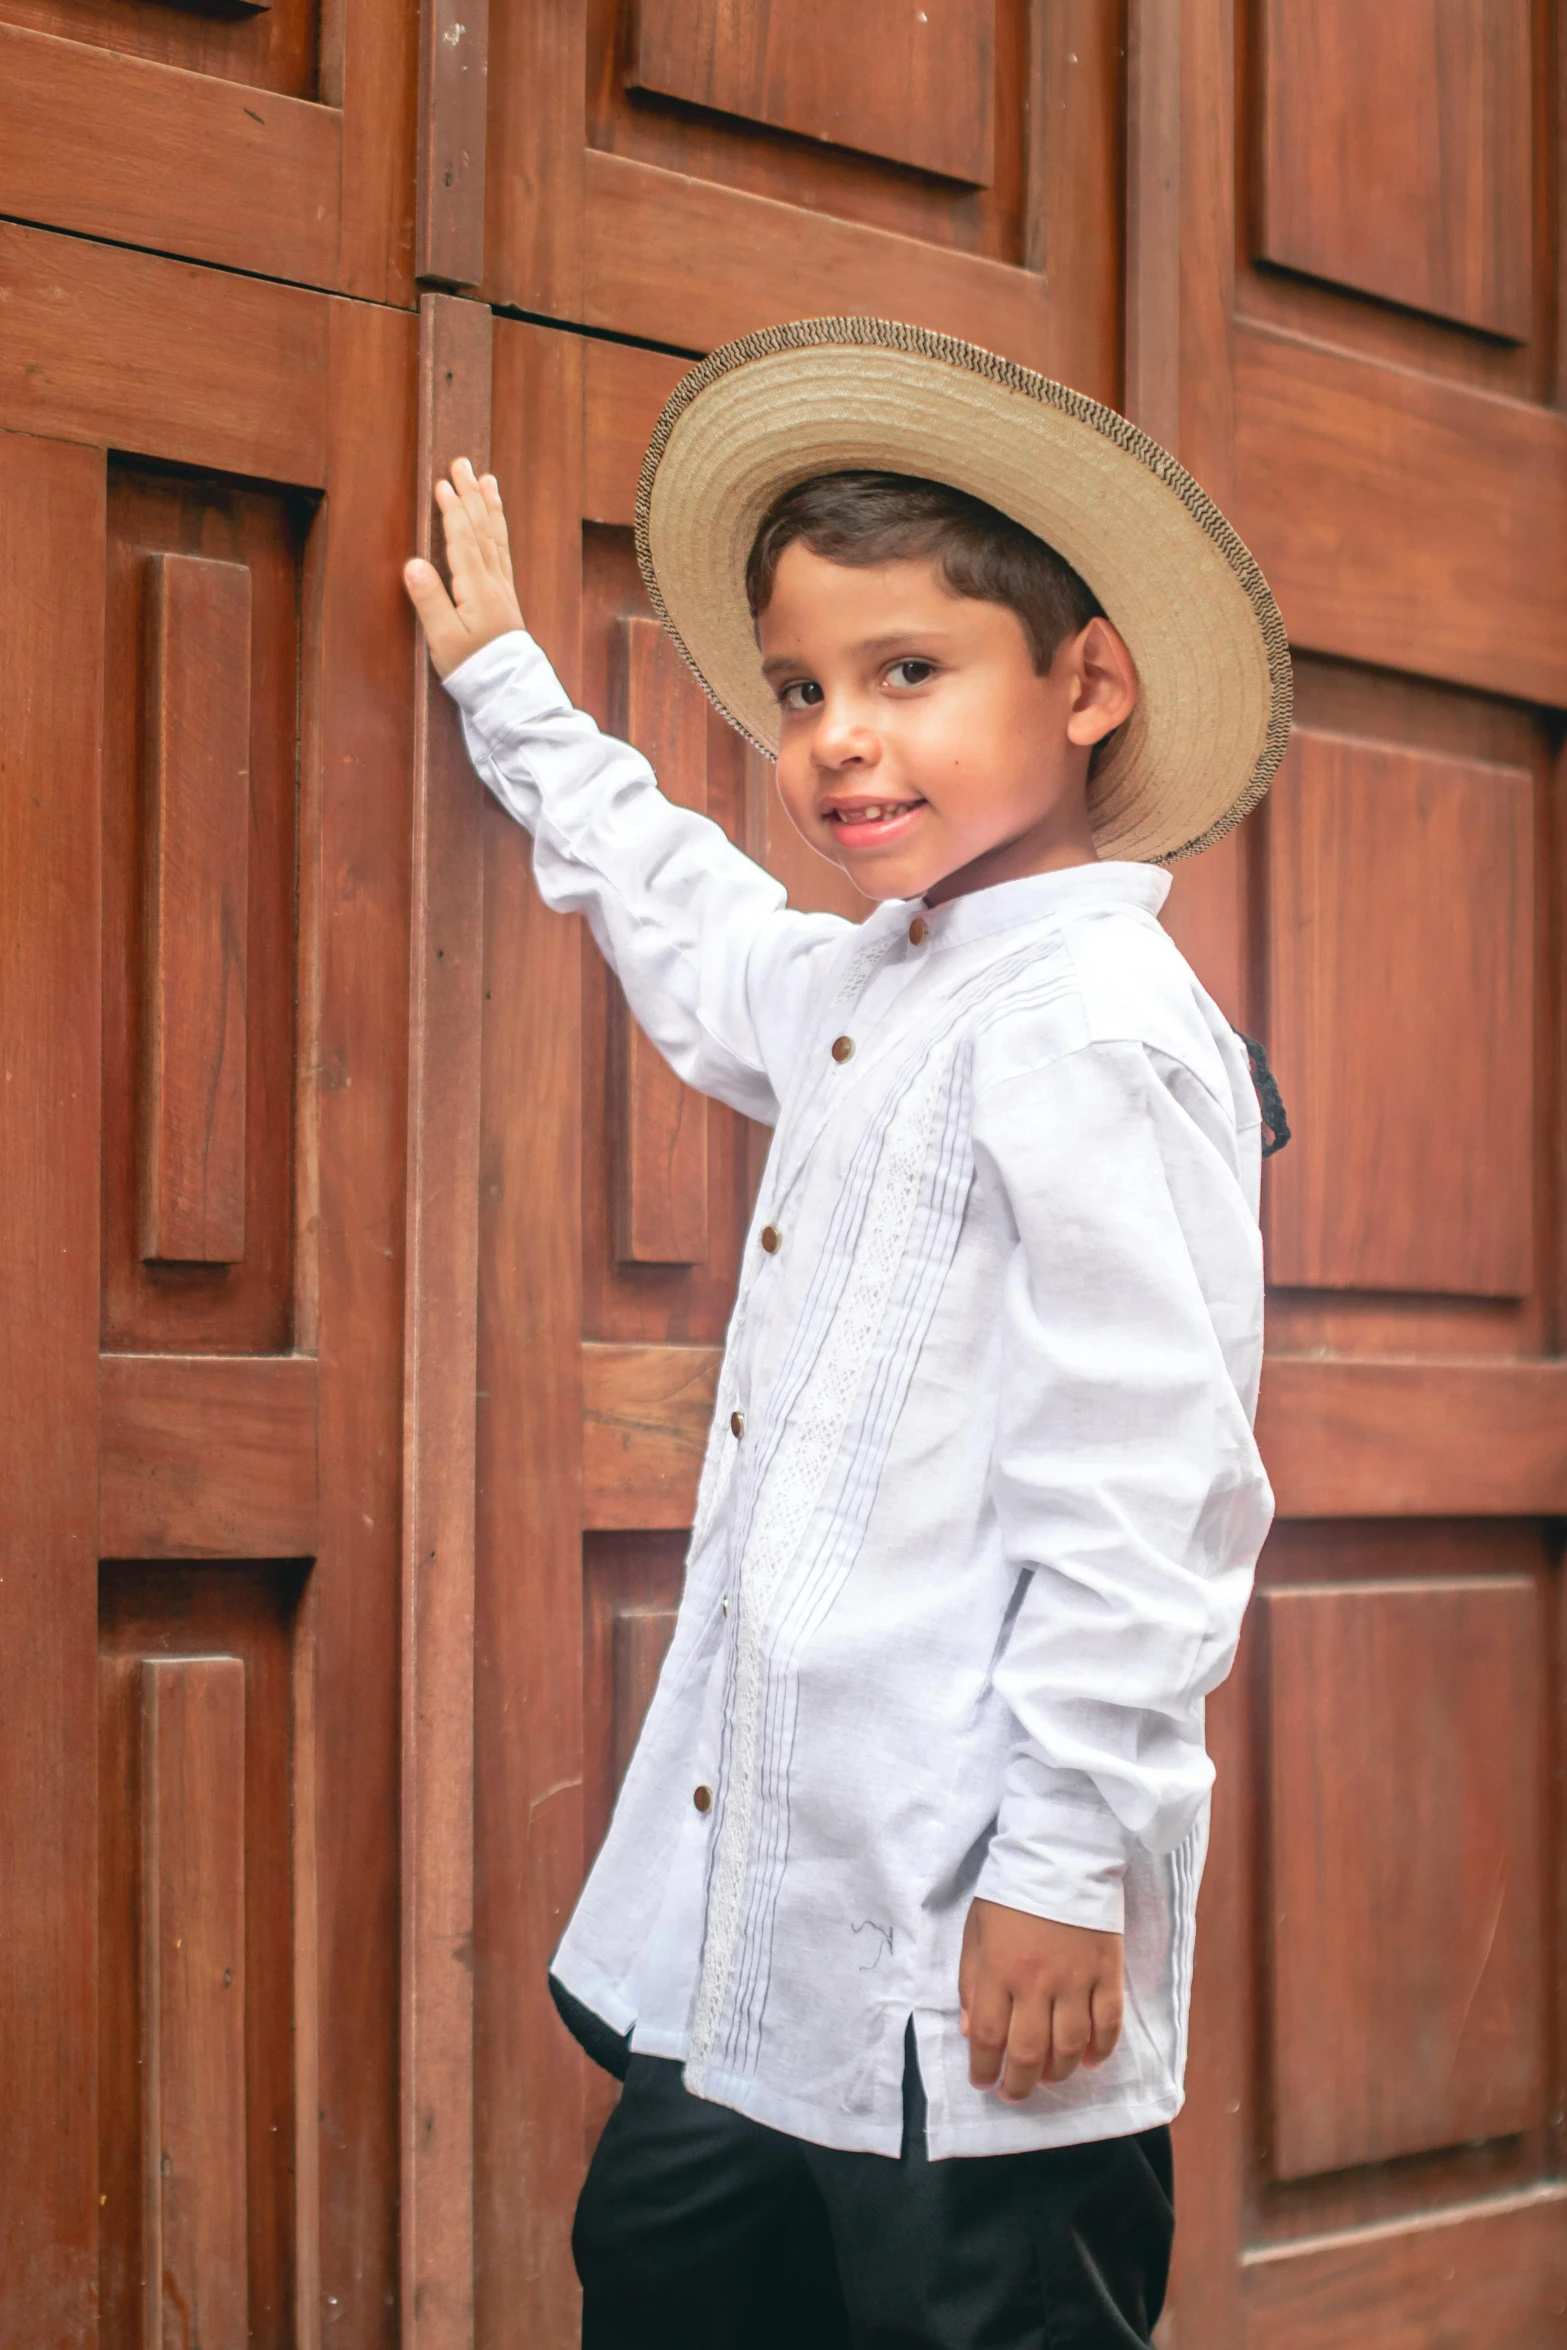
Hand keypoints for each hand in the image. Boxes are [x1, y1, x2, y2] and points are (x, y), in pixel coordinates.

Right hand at [404, 457, 524, 678]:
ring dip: (489, 507)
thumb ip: (429, 600)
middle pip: (482, 530)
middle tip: (463, 464)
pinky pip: (504, 553)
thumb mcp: (443, 639)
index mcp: (476, 589)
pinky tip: (496, 521)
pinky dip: (499, 531)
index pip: (462, 540)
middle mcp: (494, 583)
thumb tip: (413, 564)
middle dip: (471, 496)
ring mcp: (503, 589)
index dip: (452, 511)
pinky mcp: (506, 599)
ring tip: (486, 480)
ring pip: (496, 538)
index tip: (443, 484)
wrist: (509, 692)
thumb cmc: (472, 668)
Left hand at [959, 1898, 1122, 2102]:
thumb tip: (970, 2031)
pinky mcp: (1107, 1972)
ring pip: (1069, 2047)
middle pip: (1028, 2053)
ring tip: (1047, 2078)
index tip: (983, 2082)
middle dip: (1018, 2085)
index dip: (983, 2068)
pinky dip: (1100, 2051)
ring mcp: (1075, 1980)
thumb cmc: (1010, 1893)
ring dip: (1057, 2073)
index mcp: (998, 1970)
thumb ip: (971, 1981)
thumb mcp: (975, 1931)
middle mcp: (1035, 1982)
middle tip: (1013, 2094)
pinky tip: (1089, 2061)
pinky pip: (1107, 2024)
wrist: (1060, 1854)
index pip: (986, 2036)